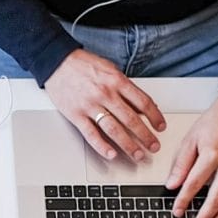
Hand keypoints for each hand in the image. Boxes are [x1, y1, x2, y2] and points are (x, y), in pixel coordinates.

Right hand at [44, 47, 164, 163]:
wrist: (57, 62)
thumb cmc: (84, 65)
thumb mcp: (110, 70)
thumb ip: (125, 87)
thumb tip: (141, 106)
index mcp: (117, 81)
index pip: (143, 102)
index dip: (155, 116)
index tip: (160, 127)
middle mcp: (105, 94)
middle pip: (131, 119)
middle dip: (146, 136)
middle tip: (154, 146)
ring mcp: (90, 105)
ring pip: (114, 129)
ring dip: (128, 145)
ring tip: (138, 154)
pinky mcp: (76, 115)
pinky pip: (91, 134)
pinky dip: (102, 146)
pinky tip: (111, 154)